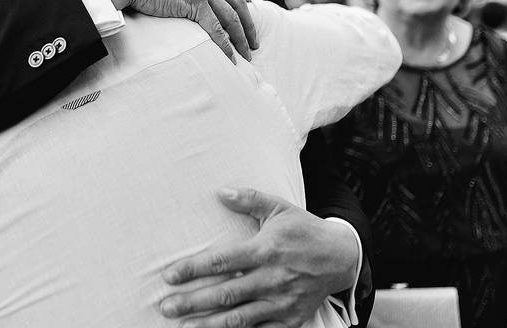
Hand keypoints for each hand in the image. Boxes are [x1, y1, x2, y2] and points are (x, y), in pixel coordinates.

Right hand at [91, 0, 258, 62]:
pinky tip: (230, 56)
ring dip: (241, 38)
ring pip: (231, 18)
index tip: (251, 4)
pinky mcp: (195, 4)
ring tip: (246, 55)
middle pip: (237, 4)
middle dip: (248, 25)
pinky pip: (216, 28)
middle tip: (254, 43)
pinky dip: (225, 44)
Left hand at [160, 188, 359, 326]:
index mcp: (266, 250)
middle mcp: (272, 278)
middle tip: (165, 307)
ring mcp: (282, 302)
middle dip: (193, 302)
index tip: (169, 276)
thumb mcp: (280, 208)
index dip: (194, 269)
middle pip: (226, 294)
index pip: (223, 261)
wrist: (341, 257)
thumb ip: (249, 199)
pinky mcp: (290, 319)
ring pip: (239, 318)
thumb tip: (220, 191)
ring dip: (209, 325)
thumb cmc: (304, 230)